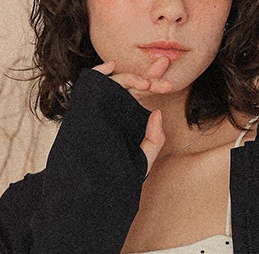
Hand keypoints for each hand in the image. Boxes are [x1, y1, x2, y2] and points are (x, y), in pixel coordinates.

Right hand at [92, 57, 171, 176]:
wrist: (97, 183)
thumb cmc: (119, 172)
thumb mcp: (144, 157)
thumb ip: (155, 139)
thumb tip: (158, 112)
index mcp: (129, 112)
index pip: (143, 93)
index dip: (156, 82)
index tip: (170, 82)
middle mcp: (117, 105)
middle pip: (134, 84)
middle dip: (150, 75)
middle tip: (164, 66)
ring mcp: (103, 103)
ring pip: (117, 82)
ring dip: (132, 78)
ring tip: (146, 85)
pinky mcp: (88, 105)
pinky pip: (92, 83)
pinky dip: (99, 71)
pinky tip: (111, 65)